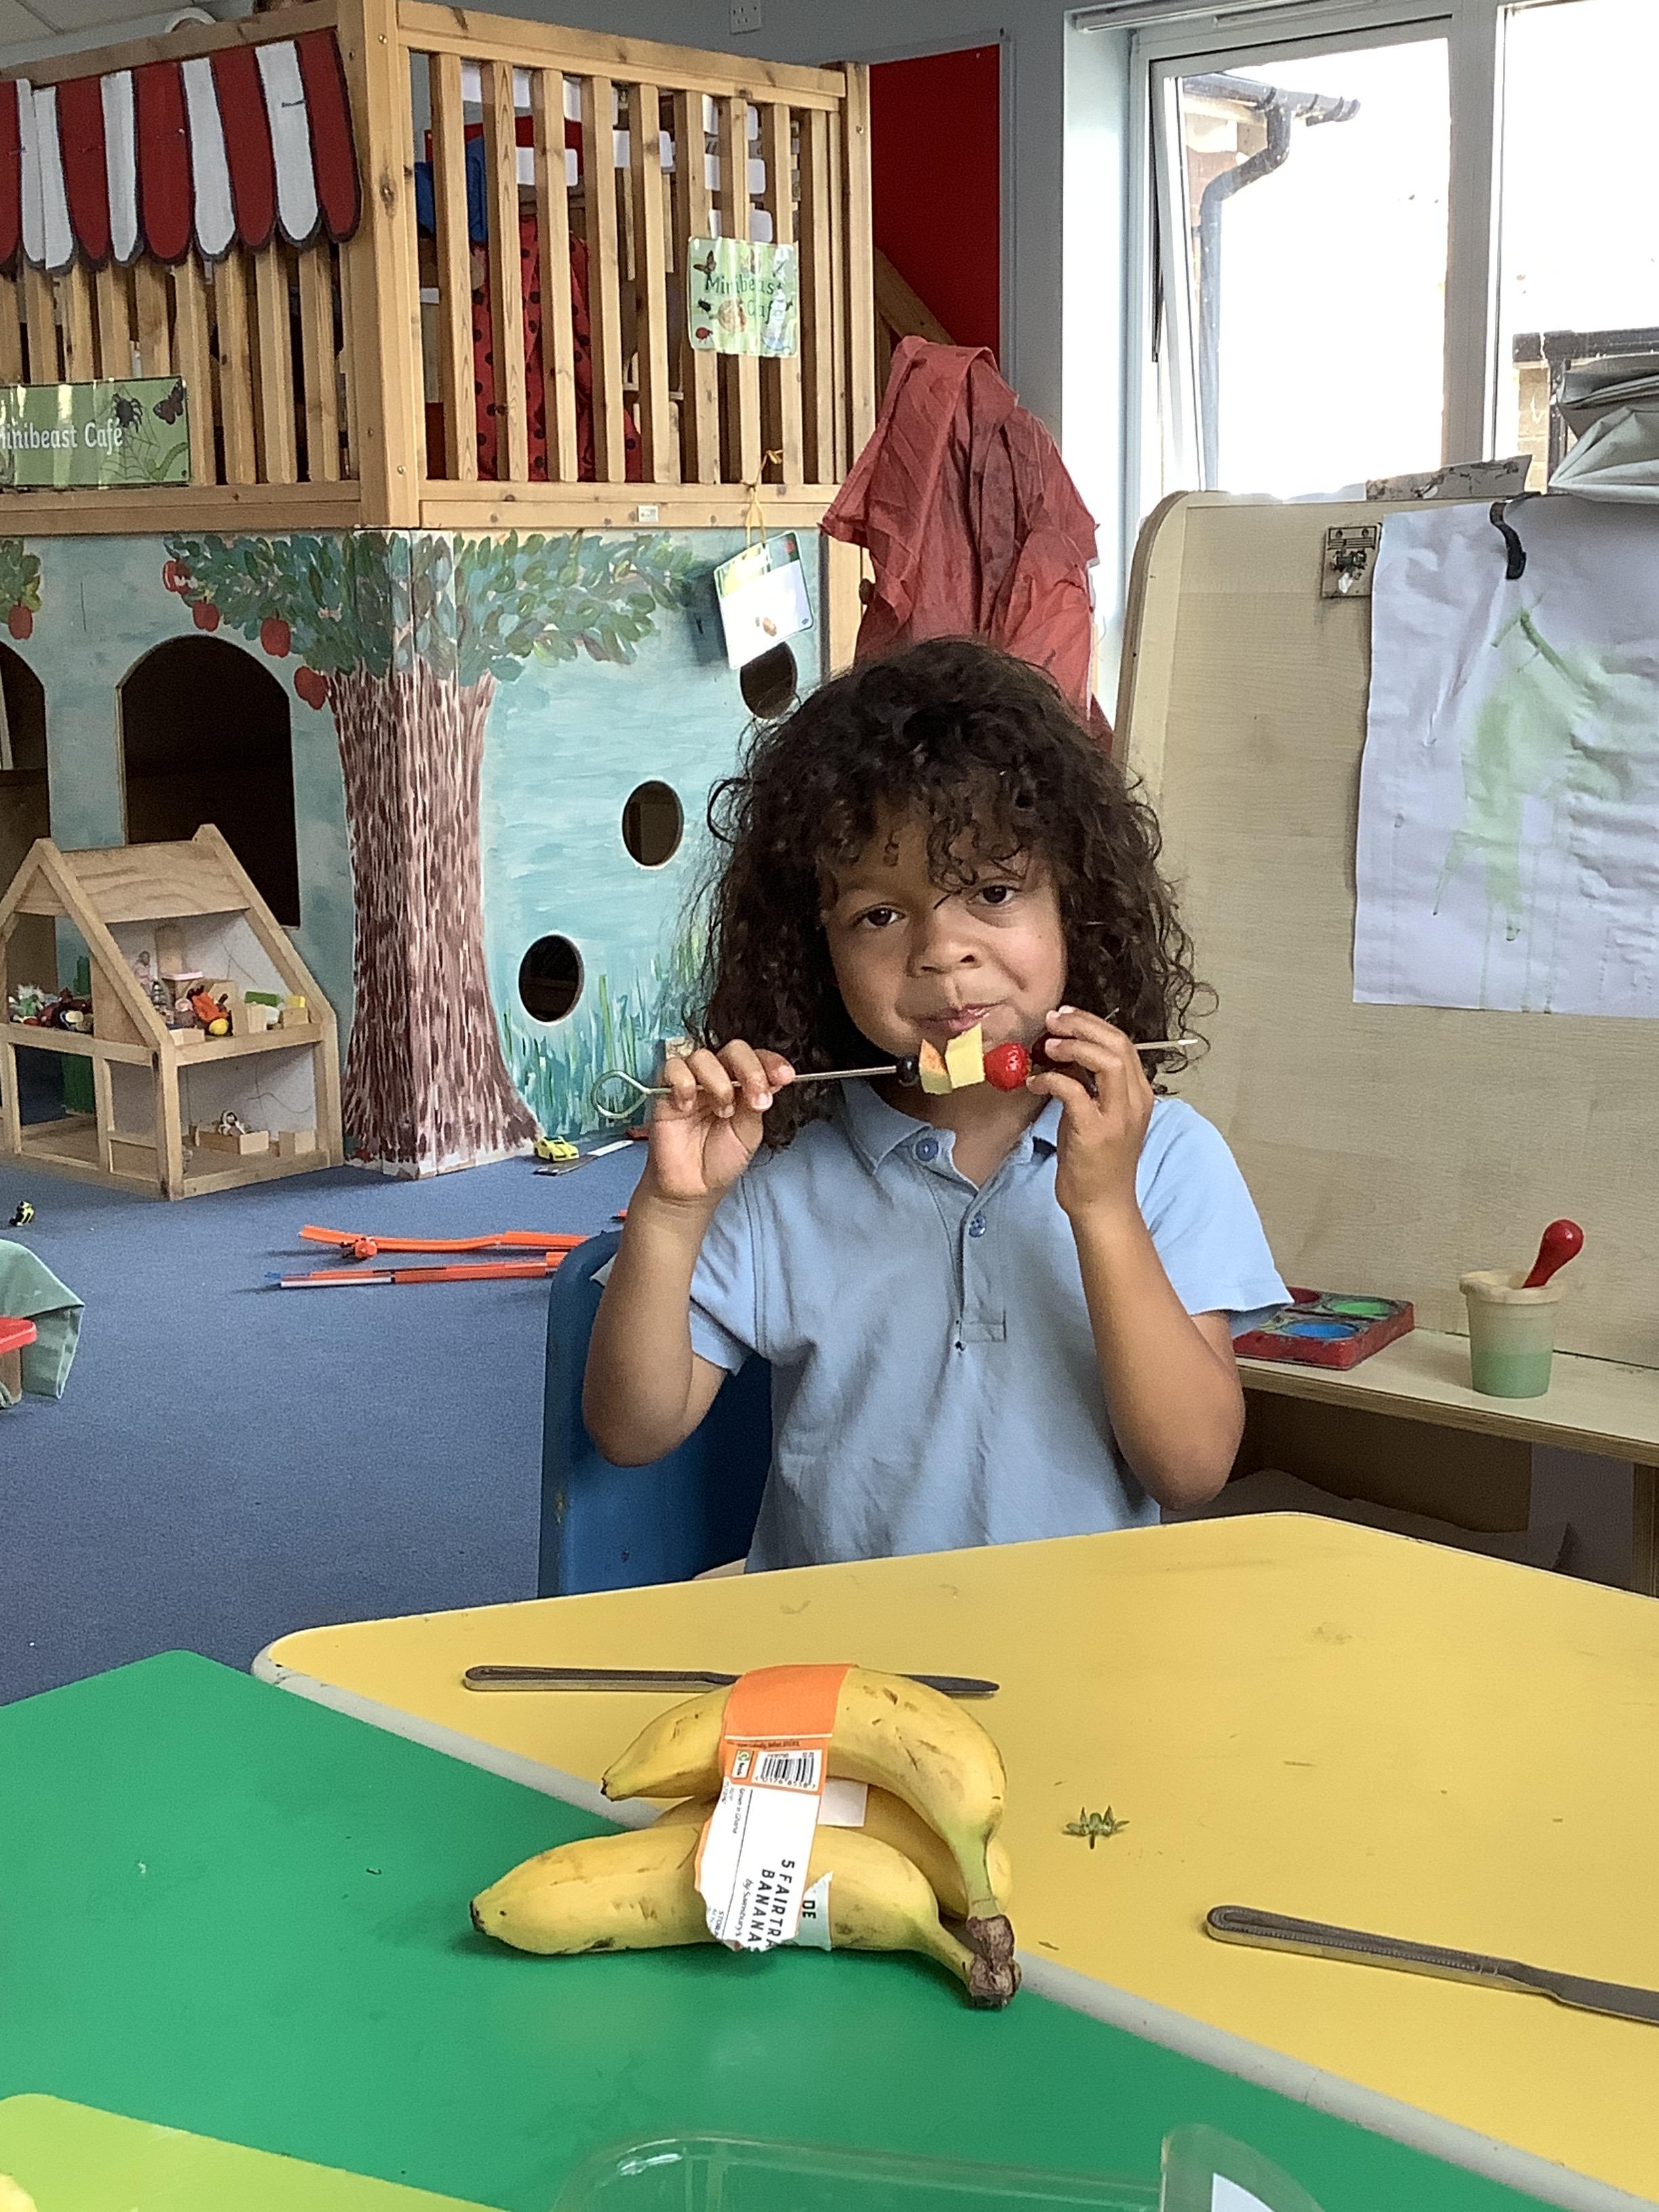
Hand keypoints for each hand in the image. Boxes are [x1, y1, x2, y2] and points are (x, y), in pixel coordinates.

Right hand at [644, 1042, 794, 1207]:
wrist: (694, 1186)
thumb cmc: (721, 1159)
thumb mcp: (750, 1131)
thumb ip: (757, 1102)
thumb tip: (772, 1079)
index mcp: (742, 1084)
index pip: (758, 1058)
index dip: (772, 1063)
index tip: (784, 1076)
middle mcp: (718, 1077)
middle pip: (734, 1050)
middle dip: (750, 1070)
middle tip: (756, 1099)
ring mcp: (692, 1081)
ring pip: (703, 1056)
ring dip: (718, 1083)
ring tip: (722, 1112)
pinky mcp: (666, 1089)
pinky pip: (673, 1068)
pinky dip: (684, 1083)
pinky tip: (688, 1107)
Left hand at [1029, 1007, 1152, 1223]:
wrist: (1102, 1205)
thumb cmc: (1097, 1161)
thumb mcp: (1099, 1114)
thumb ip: (1090, 1083)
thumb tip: (1066, 1052)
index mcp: (1139, 1095)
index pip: (1123, 1043)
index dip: (1092, 1024)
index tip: (1065, 1017)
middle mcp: (1135, 1102)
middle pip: (1118, 1044)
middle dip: (1083, 1025)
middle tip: (1052, 1020)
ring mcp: (1117, 1117)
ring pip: (1106, 1061)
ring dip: (1074, 1046)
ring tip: (1048, 1046)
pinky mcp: (1094, 1131)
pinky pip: (1074, 1090)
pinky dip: (1051, 1079)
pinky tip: (1035, 1081)